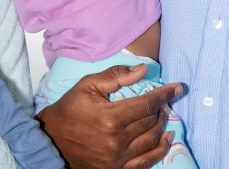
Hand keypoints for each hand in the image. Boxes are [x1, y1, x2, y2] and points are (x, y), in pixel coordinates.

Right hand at [37, 64, 180, 168]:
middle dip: (161, 108)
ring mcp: (117, 159)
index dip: (164, 94)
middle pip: (150, 122)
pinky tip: (166, 139)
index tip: (177, 88)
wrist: (51, 139)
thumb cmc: (69, 109)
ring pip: (151, 141)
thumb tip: (143, 69)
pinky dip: (160, 151)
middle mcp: (116, 141)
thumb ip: (116, 76)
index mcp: (110, 118)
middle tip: (163, 100)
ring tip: (162, 114)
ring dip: (162, 126)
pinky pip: (146, 162)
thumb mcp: (87, 85)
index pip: (146, 104)